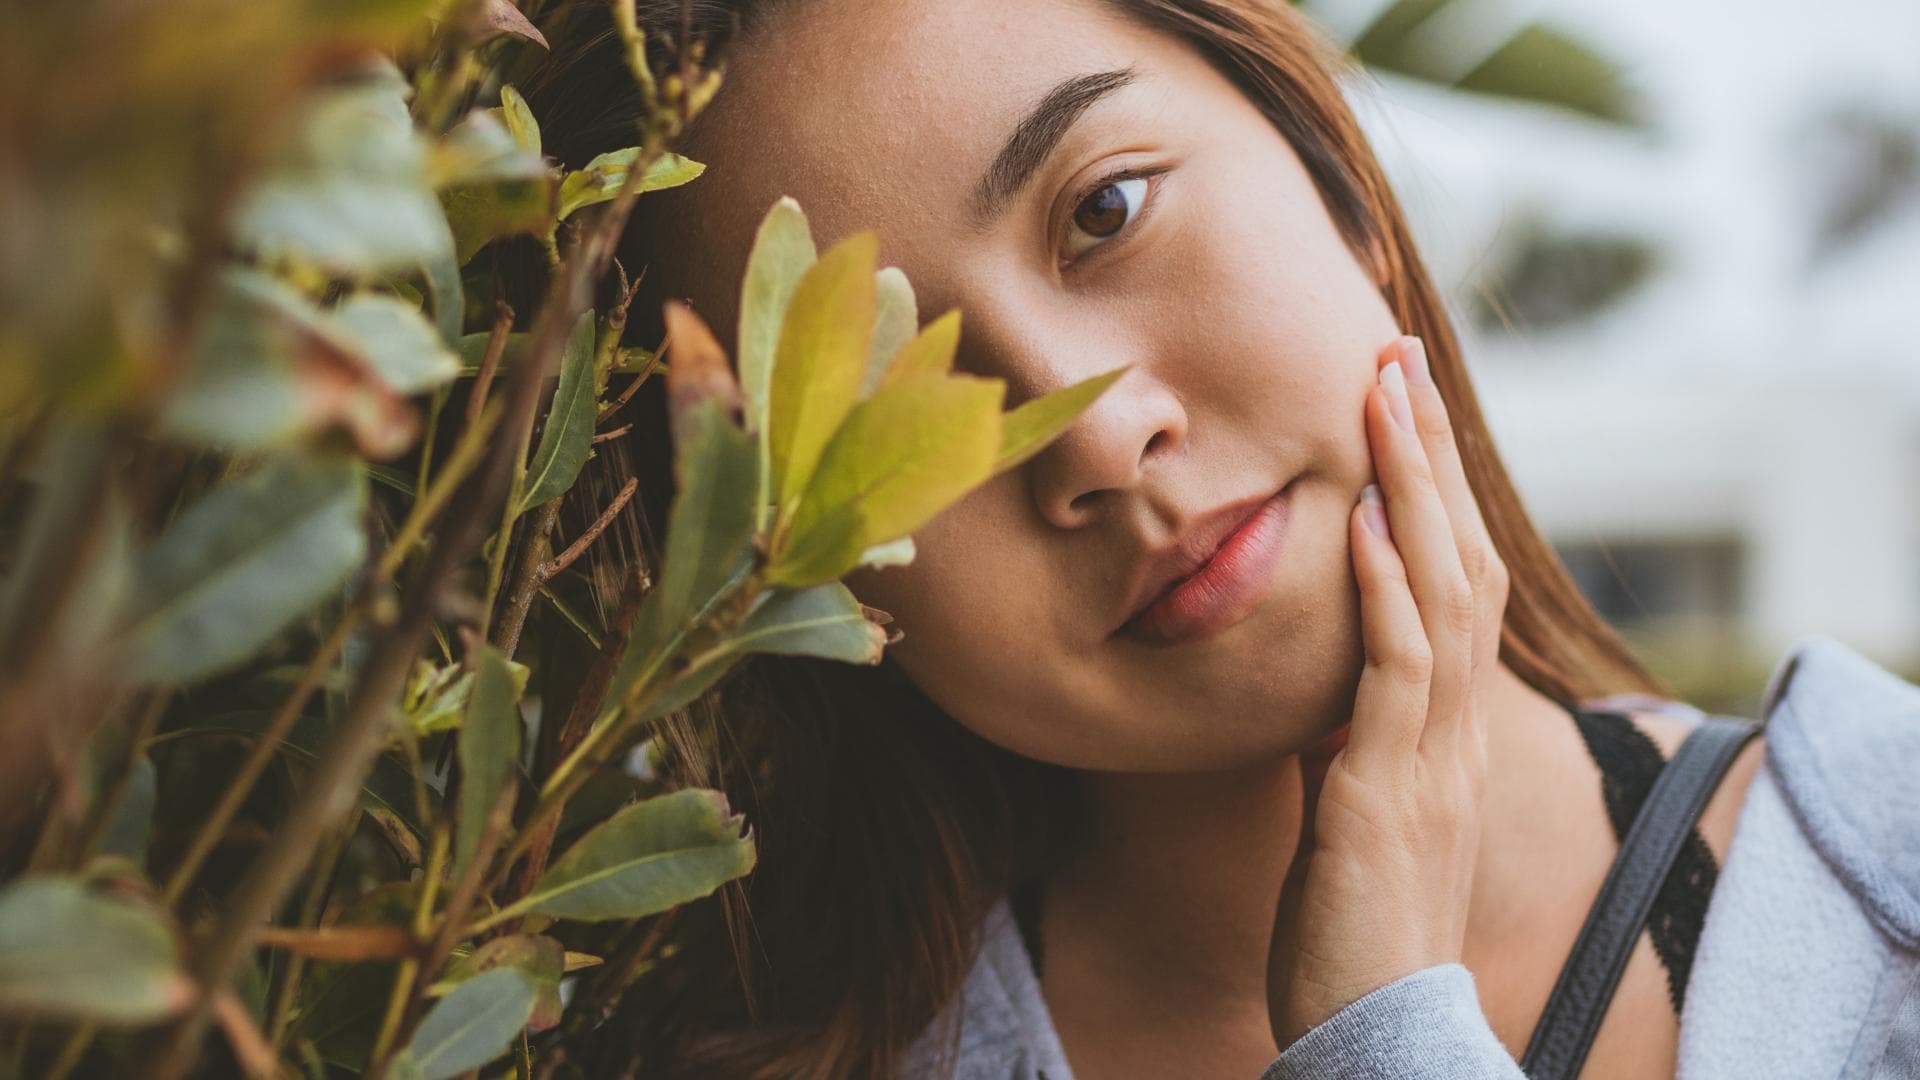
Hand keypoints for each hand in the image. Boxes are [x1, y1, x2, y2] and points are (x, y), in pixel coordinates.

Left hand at [1266, 335, 1512, 1048]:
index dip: (1436, 491)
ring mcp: (1433, 755)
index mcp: (1447, 728)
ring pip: (1440, 590)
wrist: (1375, 1028)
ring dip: (1411, 483)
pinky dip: (1383, 584)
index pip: (1455, 583)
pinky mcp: (1389, 789)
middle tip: (1397, 353)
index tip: (1403, 407)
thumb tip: (1319, 686)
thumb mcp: (1352, 808)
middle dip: (1429, 452)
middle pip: (1461, 559)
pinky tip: (1361, 517)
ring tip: (1382, 389)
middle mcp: (1457, 728)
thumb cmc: (1354, 925)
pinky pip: (1397, 668)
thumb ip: (1348, 739)